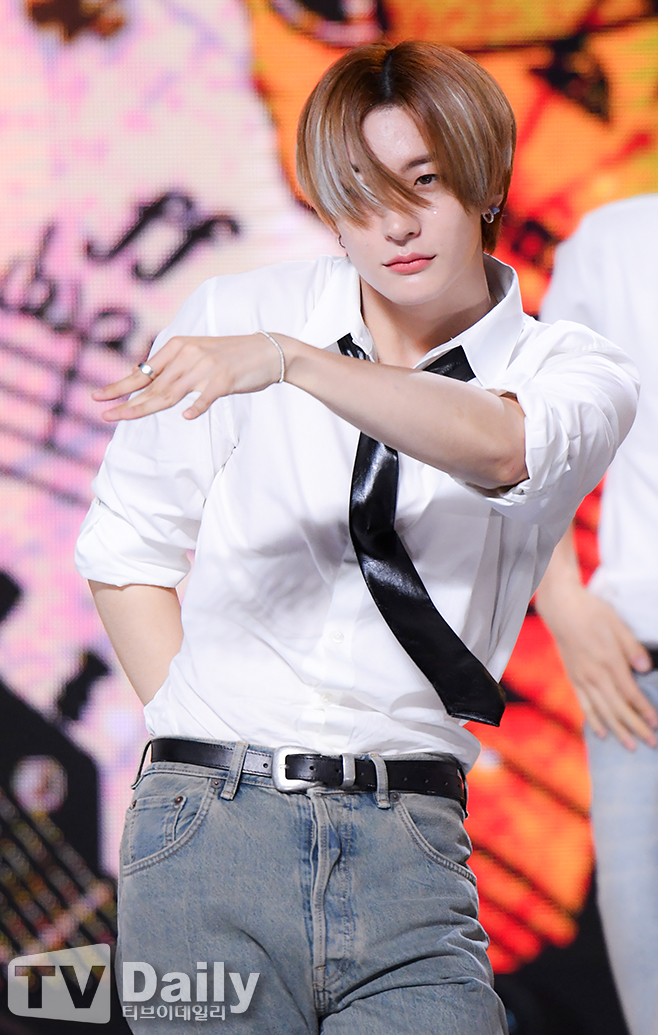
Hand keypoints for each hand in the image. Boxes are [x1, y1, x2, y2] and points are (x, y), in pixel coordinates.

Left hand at [92, 333, 286, 420]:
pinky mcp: (224, 379)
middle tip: (104, 415)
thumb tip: (144, 376)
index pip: (144, 372)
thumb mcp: (198, 353)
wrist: (267, 351)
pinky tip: (186, 416)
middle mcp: (188, 355)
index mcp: (179, 347)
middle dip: (127, 402)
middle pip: (153, 386)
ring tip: (125, 417)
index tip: (98, 397)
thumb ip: (174, 365)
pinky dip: (197, 406)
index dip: (120, 385)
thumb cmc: (231, 356)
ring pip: (171, 393)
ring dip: (146, 407)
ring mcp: (206, 367)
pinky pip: (206, 397)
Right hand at [538, 583, 657, 749]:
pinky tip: (602, 733)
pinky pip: (584, 704)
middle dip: (635, 727)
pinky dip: (593, 720)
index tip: (656, 723)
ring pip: (602, 710)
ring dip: (617, 730)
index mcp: (608, 659)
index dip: (644, 710)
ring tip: (630, 746)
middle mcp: (594, 674)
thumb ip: (631, 648)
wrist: (560, 608)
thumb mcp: (616, 623)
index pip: (630, 692)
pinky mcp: (573, 678)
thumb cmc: (591, 612)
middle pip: (618, 707)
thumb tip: (645, 669)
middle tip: (650, 743)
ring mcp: (581, 678)